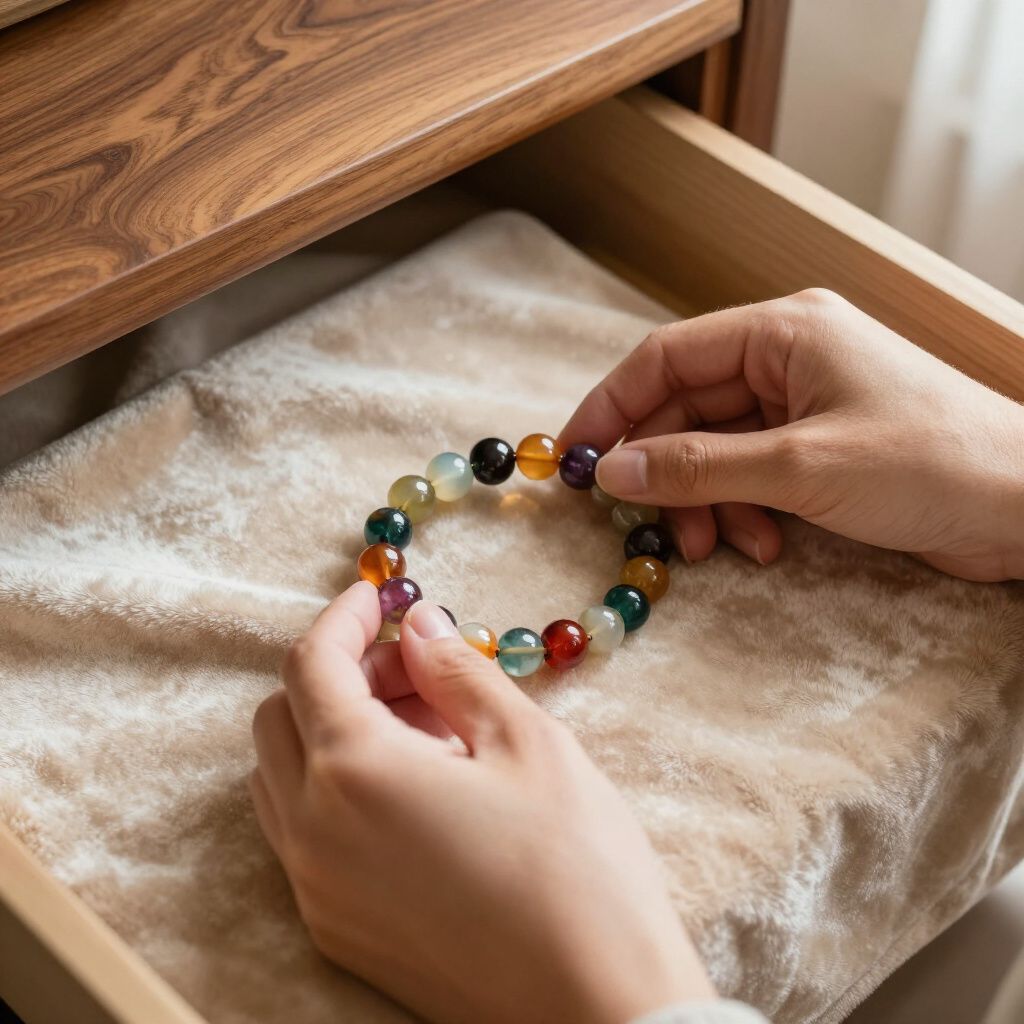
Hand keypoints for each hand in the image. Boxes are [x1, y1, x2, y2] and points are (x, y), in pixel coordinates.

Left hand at [251, 582, 714, 1023]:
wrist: (597, 1011)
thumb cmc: (577, 868)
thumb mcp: (528, 743)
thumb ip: (458, 671)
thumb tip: (419, 628)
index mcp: (355, 772)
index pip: (314, 663)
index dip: (348, 616)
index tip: (385, 596)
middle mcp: (312, 832)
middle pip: (283, 715)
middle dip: (342, 673)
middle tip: (420, 668)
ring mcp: (316, 890)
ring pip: (282, 777)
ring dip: (334, 730)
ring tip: (426, 729)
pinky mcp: (336, 932)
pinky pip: (301, 836)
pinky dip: (336, 789)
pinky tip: (416, 793)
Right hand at [560, 289, 1023, 581]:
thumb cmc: (929, 464)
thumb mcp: (801, 466)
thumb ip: (700, 467)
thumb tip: (614, 469)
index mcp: (782, 331)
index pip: (666, 357)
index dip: (611, 408)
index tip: (573, 459)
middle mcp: (786, 357)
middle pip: (686, 408)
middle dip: (666, 471)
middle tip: (647, 523)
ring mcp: (803, 402)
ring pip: (714, 448)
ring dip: (705, 501)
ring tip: (719, 546)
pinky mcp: (819, 444)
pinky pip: (748, 472)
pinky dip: (741, 509)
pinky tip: (763, 544)